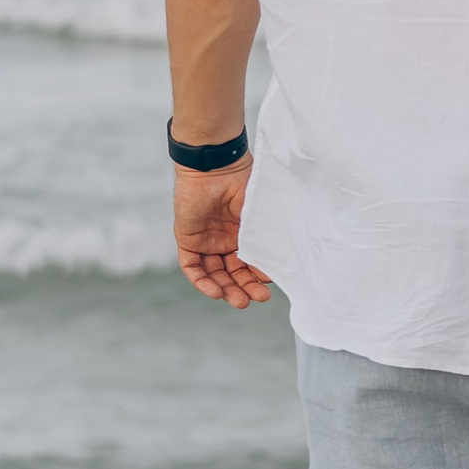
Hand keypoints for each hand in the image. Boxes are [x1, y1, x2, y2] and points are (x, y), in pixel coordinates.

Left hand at [173, 158, 270, 308]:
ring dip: (226, 289)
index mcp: (244, 231)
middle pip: (234, 272)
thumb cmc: (242, 183)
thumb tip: (280, 265)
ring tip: (239, 302)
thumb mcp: (260, 214)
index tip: (271, 281)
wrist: (215, 167)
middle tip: (257, 299)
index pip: (251, 261)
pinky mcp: (187, 240)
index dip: (259, 274)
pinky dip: (202, 282)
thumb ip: (267, 238)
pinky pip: (192, 267)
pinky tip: (216, 293)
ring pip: (215, 274)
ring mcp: (206, 240)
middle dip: (245, 288)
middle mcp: (225, 239)